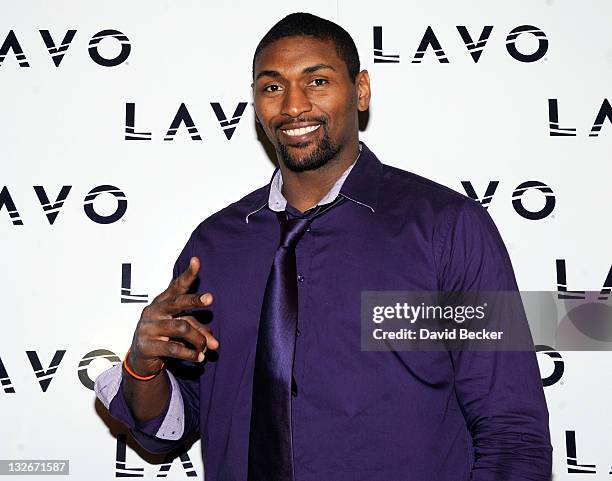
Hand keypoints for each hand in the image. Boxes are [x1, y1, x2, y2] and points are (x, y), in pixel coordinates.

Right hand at [128, 256, 218, 376]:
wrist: (141, 360)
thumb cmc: (163, 338)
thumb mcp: (181, 331)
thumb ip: (198, 331)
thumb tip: (214, 343)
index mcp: (162, 303)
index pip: (176, 286)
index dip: (188, 274)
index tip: (196, 261)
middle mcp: (154, 311)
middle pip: (177, 302)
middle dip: (194, 299)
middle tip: (210, 297)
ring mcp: (148, 328)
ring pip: (181, 328)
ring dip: (198, 339)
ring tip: (206, 348)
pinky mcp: (146, 346)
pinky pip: (174, 348)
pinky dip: (190, 353)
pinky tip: (198, 358)